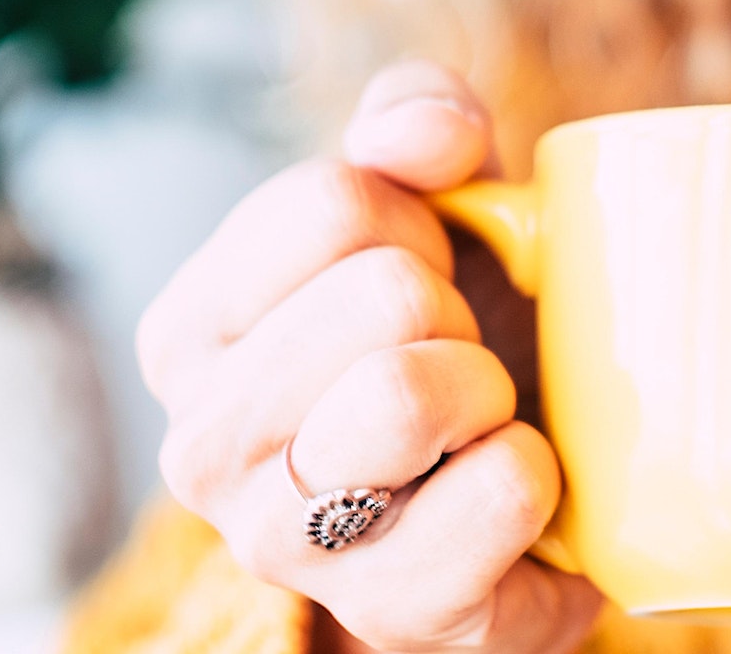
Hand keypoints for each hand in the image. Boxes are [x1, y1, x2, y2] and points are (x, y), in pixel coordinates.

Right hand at [139, 60, 603, 652]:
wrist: (510, 509)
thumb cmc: (450, 340)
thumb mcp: (429, 209)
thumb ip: (413, 124)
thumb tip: (433, 132)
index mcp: (188, 331)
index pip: (330, 200)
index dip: (419, 220)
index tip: (423, 273)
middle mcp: (203, 447)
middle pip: (385, 293)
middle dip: (456, 307)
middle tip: (457, 354)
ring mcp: (287, 544)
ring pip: (414, 394)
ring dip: (491, 387)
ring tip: (479, 417)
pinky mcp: (394, 612)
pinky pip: (503, 491)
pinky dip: (542, 471)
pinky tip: (515, 488)